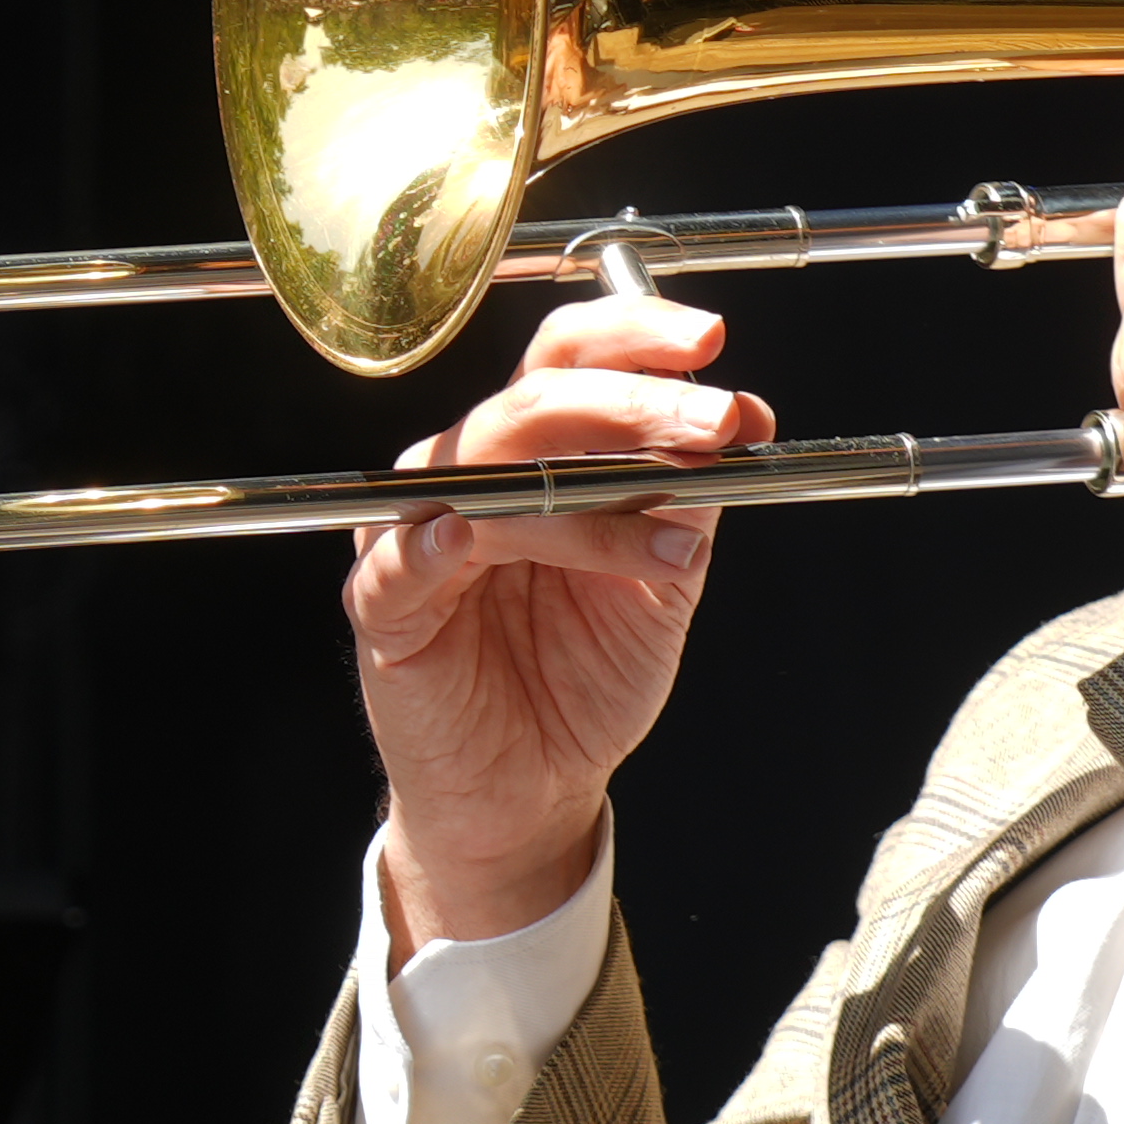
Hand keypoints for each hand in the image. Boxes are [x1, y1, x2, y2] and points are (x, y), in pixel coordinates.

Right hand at [341, 292, 769, 944]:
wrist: (533, 789)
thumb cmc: (580, 677)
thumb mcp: (661, 580)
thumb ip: (686, 500)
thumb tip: (741, 418)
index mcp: (532, 450)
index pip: (569, 359)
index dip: (635, 335)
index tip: (710, 339)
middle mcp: (469, 474)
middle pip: (534, 402)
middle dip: (635, 404)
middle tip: (715, 421)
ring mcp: (418, 534)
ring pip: (488, 480)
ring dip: (588, 505)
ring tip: (673, 544)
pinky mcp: (382, 608)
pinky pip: (394, 566)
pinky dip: (424, 545)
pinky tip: (460, 536)